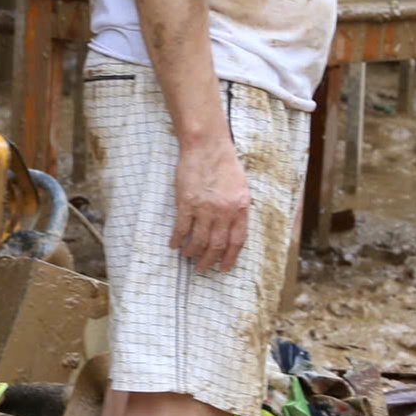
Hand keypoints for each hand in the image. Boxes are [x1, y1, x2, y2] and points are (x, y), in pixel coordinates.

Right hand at [172, 136, 250, 274]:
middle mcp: (223, 211)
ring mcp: (204, 208)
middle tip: (202, 269)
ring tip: (188, 257)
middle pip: (216, 245)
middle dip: (209, 261)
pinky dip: (177, 240)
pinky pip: (181, 228)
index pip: (236, 241)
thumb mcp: (240, 187)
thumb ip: (238, 209)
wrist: (207, 146)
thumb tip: (231, 230)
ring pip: (198, 241)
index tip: (224, 268)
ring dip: (192, 253)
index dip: (230, 258)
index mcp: (240, 208)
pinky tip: (174, 245)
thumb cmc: (224, 164)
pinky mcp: (186, 203)